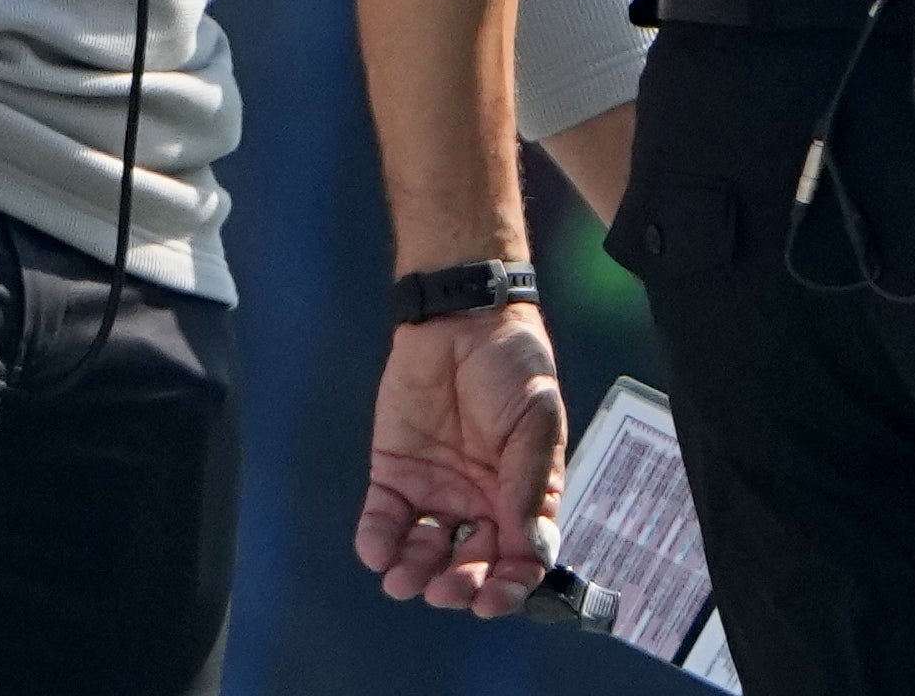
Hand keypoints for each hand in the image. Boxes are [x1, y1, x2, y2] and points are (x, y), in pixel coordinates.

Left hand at [355, 307, 566, 618]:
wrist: (462, 314)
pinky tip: (378, 553)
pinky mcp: (394, 473)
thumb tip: (532, 550)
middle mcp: (479, 504)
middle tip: (447, 588)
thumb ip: (530, 482)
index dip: (508, 587)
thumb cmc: (513, 364)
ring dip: (415, 574)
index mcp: (521, 497)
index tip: (492, 599)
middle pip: (469, 564)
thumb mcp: (536, 418)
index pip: (518, 559)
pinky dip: (379, 541)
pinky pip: (385, 519)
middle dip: (459, 584)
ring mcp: (435, 492)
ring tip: (404, 582)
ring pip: (424, 551)